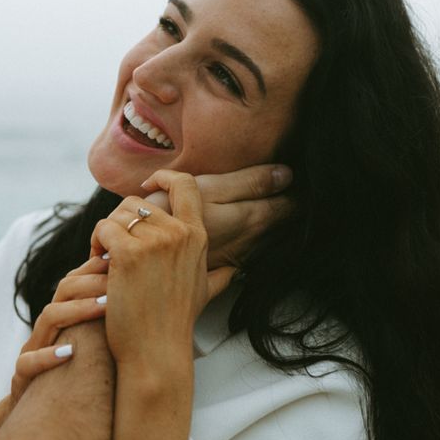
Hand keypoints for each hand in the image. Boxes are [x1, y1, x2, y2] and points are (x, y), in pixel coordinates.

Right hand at [0, 258, 109, 439]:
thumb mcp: (94, 350)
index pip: (75, 282)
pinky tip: (70, 353)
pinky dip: (48, 356)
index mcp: (62, 319)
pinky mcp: (22, 379)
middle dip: (91, 283)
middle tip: (119, 280)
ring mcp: (32, 351)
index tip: (121, 262)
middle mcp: (46, 331)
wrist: (41, 422)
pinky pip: (28, 363)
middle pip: (62, 292)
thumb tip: (148, 300)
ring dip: (77, 310)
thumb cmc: (75, 381)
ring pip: (48, 319)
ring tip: (106, 306)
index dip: (94, 269)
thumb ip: (109, 326)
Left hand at [90, 171, 232, 367]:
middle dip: (121, 222)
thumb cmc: (175, 324)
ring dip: (106, 234)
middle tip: (113, 247)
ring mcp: (155, 242)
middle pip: (138, 202)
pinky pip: (103, 229)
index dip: (164, 176)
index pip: (185, 184)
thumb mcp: (205, 293)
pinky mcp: (128, 253)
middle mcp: (179, 233)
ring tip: (104, 260)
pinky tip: (98, 265)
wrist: (156, 350)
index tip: (148, 185)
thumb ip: (219, 276)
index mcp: (197, 236)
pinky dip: (96, 244)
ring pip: (118, 215)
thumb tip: (235, 270)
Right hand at [142, 163, 292, 269]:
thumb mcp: (208, 188)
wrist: (140, 254)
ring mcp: (240, 255)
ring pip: (273, 237)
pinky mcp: (226, 264)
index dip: (298, 188)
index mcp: (252, 218)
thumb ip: (249, 182)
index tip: (300, 174)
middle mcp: (252, 241)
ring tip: (278, 201)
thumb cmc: (169, 214)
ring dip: (279, 220)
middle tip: (296, 185)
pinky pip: (256, 249)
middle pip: (287, 222)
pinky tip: (254, 226)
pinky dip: (262, 236)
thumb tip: (288, 174)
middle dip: (295, 204)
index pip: (293, 203)